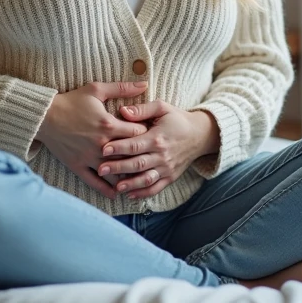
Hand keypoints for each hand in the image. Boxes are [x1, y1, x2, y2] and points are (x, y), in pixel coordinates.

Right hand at [36, 80, 149, 198]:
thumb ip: (122, 88)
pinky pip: (95, 182)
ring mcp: (90, 157)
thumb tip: (144, 84)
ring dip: (127, 176)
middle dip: (140, 157)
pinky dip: (107, 189)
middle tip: (148, 157)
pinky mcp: (78, 166)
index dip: (147, 134)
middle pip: (130, 156)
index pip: (138, 134)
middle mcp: (102, 144)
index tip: (150, 135)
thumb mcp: (96, 90)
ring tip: (137, 178)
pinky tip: (116, 193)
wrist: (44, 116)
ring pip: (115, 172)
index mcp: (109, 125)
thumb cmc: (71, 101)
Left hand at [98, 101, 219, 199]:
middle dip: (118, 167)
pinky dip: (143, 193)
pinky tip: (129, 195)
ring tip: (115, 186)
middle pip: (137, 163)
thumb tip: (122, 111)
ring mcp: (167, 168)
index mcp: (158, 137)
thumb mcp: (162, 108)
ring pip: (146, 179)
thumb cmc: (177, 119)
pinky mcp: (170, 177)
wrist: (200, 135)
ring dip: (130, 184)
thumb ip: (142, 109)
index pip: (135, 144)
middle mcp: (162, 155)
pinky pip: (156, 188)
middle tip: (101, 169)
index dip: (119, 147)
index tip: (103, 149)